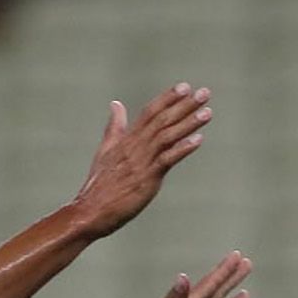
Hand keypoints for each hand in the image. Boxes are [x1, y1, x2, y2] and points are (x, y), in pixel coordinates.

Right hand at [70, 84, 213, 236]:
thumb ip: (114, 127)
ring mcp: (141, 162)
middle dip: (184, 106)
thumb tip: (116, 104)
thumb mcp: (106, 150)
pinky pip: (166, 160)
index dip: (167, 99)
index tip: (185, 87)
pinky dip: (182, 149)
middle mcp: (135, 147)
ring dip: (188, 123)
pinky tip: (198, 140)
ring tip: (207, 113)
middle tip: (204, 93)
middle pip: (162, 120)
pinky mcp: (146, 179)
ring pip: (167, 136)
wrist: (90, 210)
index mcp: (127, 139)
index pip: (150, 113)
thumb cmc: (100, 184)